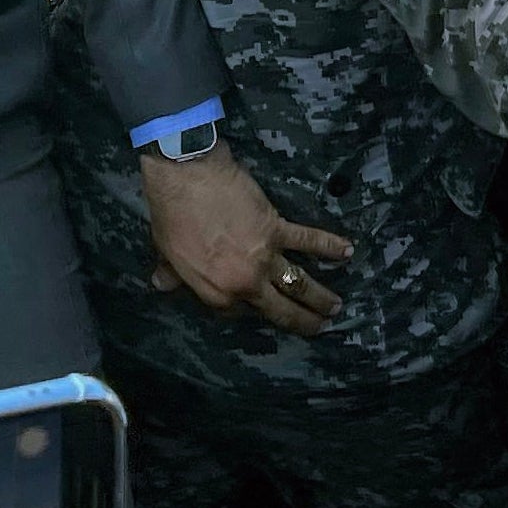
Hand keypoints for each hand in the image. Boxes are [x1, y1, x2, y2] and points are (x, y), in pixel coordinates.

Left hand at [140, 147, 352, 333]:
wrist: (186, 180)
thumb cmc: (171, 216)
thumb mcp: (165, 253)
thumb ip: (171, 274)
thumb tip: (160, 284)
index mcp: (216, 294)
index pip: (239, 312)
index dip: (250, 309)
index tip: (259, 305)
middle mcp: (244, 283)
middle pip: (279, 310)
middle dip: (302, 321)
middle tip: (319, 328)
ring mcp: (264, 258)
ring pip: (299, 284)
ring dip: (320, 297)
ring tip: (336, 307)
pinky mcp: (277, 229)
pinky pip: (308, 241)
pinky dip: (329, 246)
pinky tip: (348, 251)